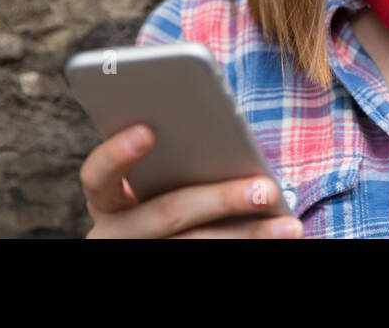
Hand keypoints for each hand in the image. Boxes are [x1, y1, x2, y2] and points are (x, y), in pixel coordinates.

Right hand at [79, 123, 304, 237]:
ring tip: (291, 225)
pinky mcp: (167, 267)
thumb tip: (215, 121)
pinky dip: (248, 245)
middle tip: (266, 188)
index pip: (97, 176)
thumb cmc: (162, 188)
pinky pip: (209, 258)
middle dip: (221, 198)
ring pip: (196, 245)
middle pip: (167, 214)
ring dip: (250, 234)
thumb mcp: (154, 174)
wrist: (151, 240)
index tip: (148, 130)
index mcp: (106, 199)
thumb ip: (171, 152)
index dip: (117, 154)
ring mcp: (143, 253)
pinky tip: (282, 236)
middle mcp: (116, 233)